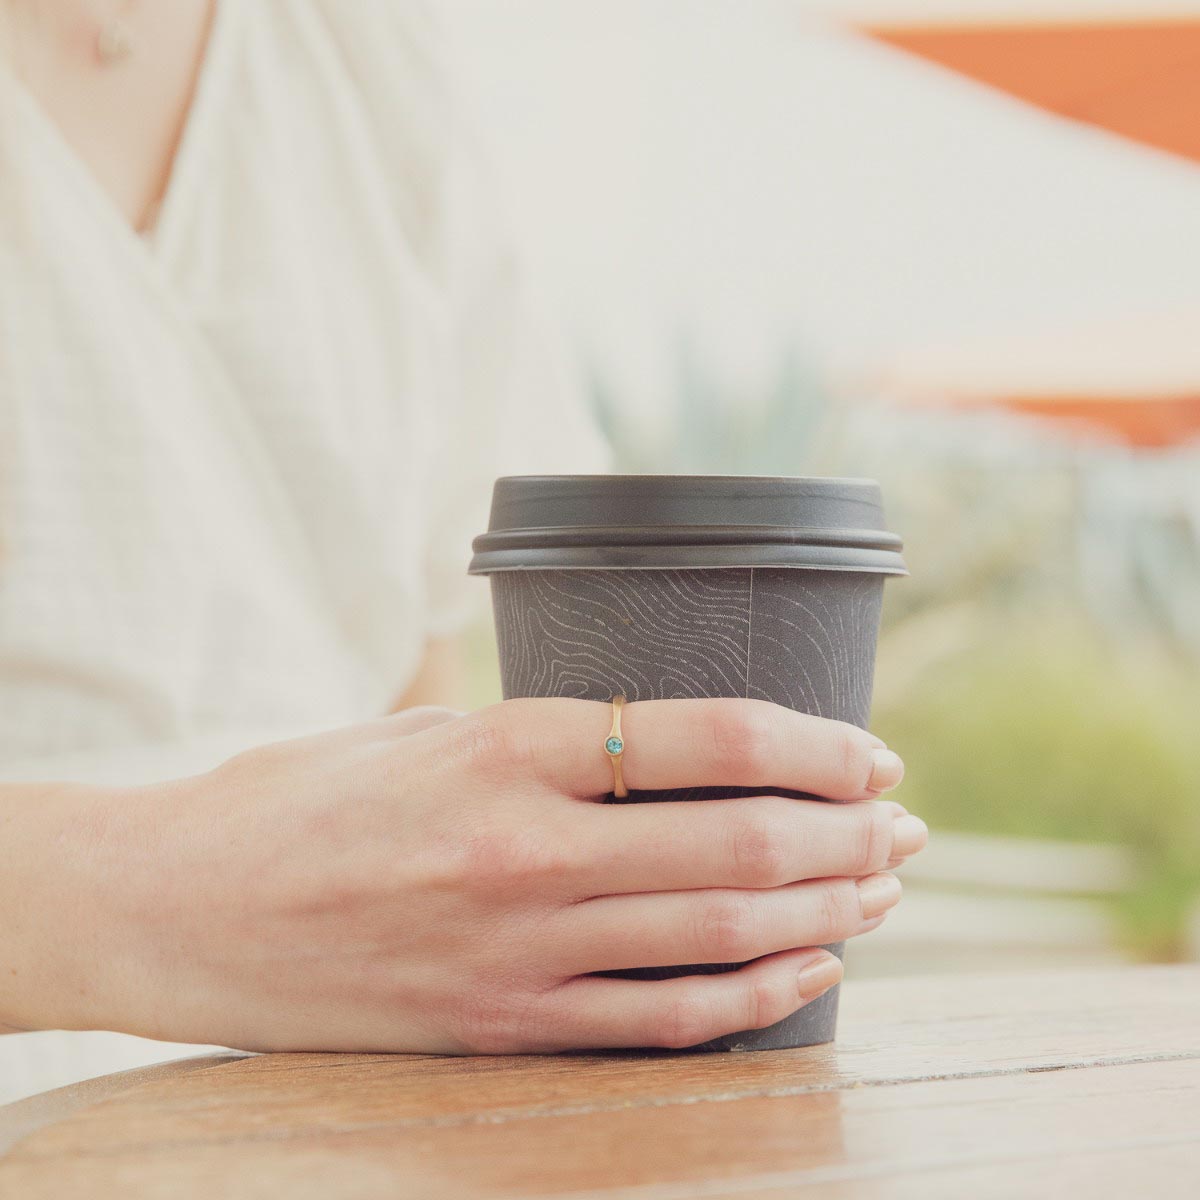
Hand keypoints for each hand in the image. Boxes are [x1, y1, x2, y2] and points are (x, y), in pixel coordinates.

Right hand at [41, 699, 924, 1052]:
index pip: (704, 736)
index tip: (868, 753)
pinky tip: (811, 970)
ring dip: (825, 911)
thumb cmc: (296, 797)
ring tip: (885, 890)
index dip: (813, 743)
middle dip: (847, 833)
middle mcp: (524, 851)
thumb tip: (646, 731)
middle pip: (736, 840)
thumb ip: (533, 728)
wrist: (181, 906)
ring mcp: (518, 951)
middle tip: (907, 825)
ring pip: (718, 932)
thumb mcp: (416, 725)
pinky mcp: (505, 1023)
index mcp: (502, 749)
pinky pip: (661, 1020)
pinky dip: (755, 994)